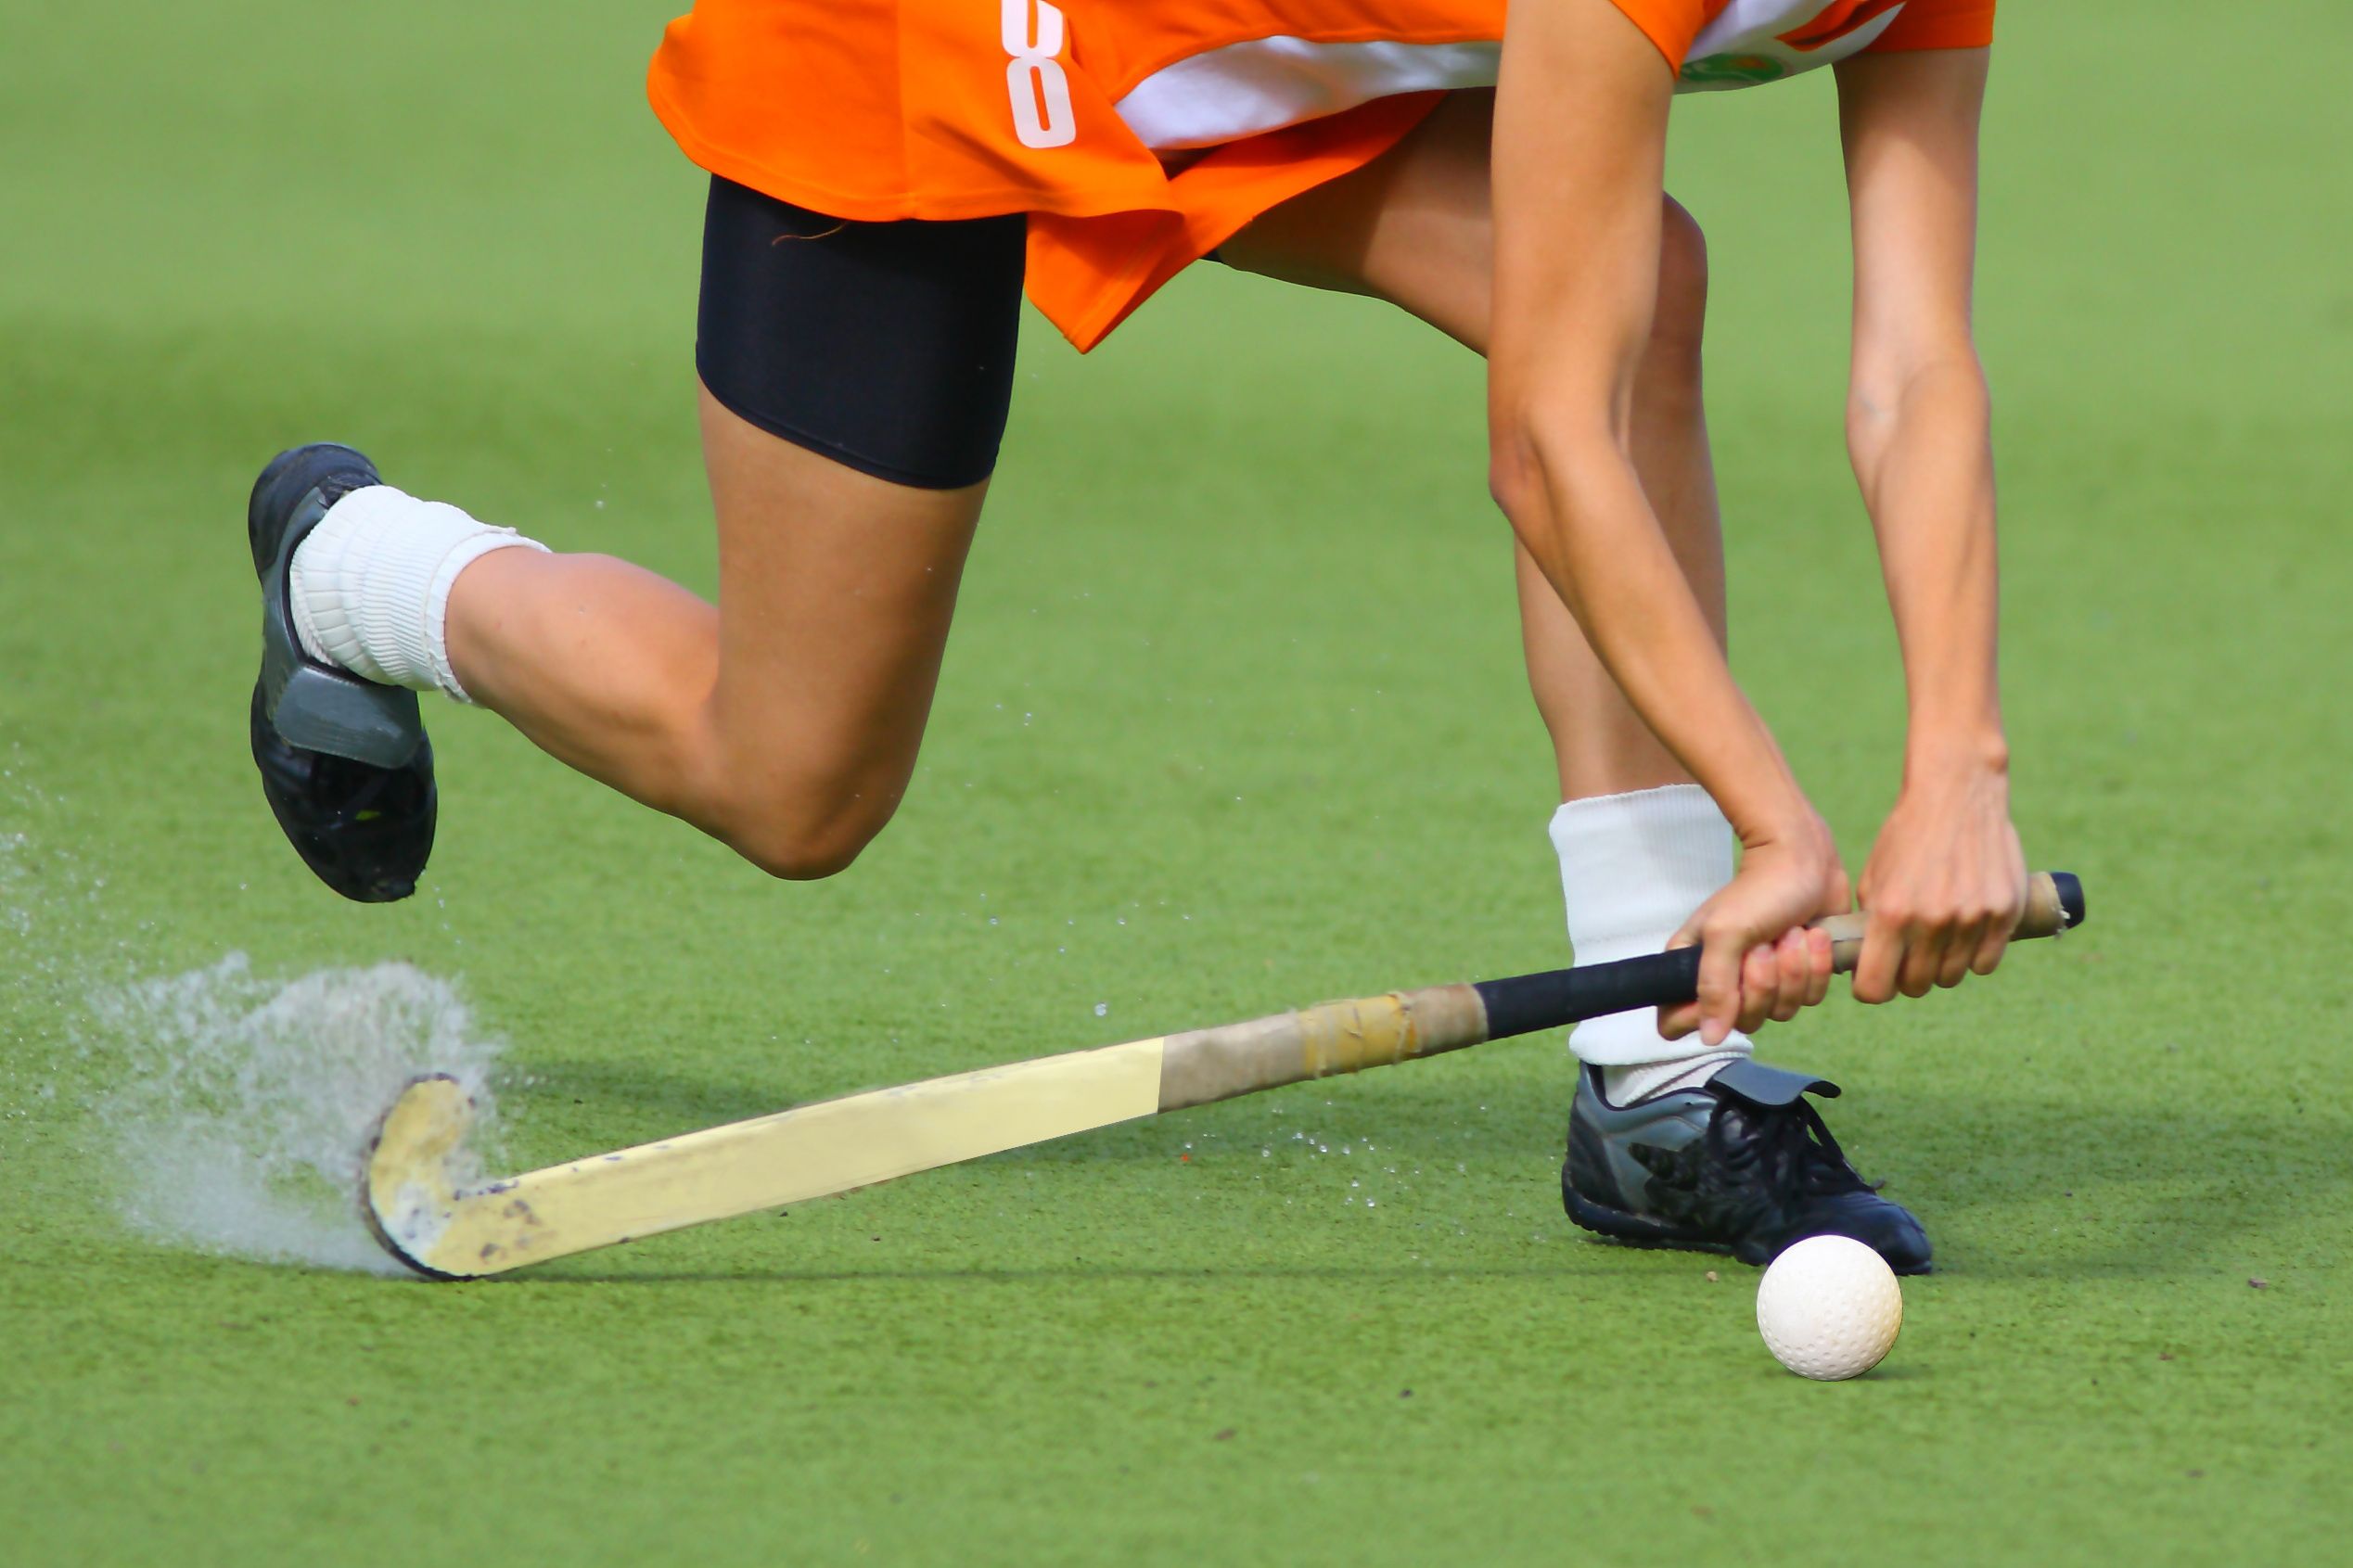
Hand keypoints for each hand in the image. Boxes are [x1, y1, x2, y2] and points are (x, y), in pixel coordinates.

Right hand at [1660, 813, 1851, 1046]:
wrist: (1807, 860)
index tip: (1724, 987)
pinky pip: (1812, 998)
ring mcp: (1766, 980)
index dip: (1698, 1016)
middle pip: (1741, 1022)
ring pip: (1781, 1012)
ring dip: (1793, 969)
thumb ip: (1713, 987)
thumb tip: (1708, 1037)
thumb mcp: (1726, 933)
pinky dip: (1817, 966)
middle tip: (1764, 945)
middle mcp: (1728, 980)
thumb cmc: (1758, 889)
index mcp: (1694, 967)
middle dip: (1762, 983)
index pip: (1675, 1022)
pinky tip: (1813, 936)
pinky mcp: (1801, 976)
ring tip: (1791, 933)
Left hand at [1853, 755, 2026, 1002]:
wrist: (1956, 794)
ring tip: (1935, 942)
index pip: (1875, 988)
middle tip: (1906, 957)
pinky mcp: (2004, 913)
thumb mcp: (1873, 877)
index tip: (1873, 979)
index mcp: (1892, 914)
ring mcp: (1972, 919)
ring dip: (1940, 967)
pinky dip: (1973, 957)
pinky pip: (1985, 964)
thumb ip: (1870, 923)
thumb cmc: (1906, 836)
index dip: (1870, 988)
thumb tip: (1866, 964)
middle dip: (1905, 977)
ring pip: (1951, 977)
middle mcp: (1933, 921)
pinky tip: (1964, 936)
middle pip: (1915, 986)